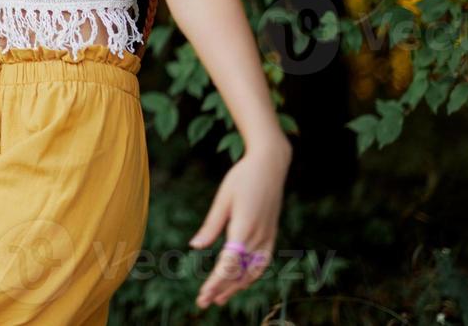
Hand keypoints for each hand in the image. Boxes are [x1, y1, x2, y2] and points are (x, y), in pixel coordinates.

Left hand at [188, 137, 290, 308]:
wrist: (270, 165)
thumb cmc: (242, 178)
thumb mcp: (222, 199)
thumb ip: (211, 226)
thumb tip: (195, 247)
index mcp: (243, 228)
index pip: (228, 265)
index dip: (215, 283)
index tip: (204, 295)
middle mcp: (258, 236)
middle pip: (239, 272)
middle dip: (222, 289)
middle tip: (204, 303)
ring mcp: (267, 236)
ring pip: (252, 271)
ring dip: (237, 286)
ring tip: (221, 298)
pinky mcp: (271, 234)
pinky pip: (262, 262)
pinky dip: (251, 275)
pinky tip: (241, 281)